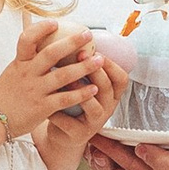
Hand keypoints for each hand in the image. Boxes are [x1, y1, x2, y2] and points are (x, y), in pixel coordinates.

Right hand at [0, 18, 113, 144]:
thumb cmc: (5, 95)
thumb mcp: (12, 71)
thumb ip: (28, 60)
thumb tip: (44, 44)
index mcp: (19, 62)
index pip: (27, 39)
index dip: (41, 29)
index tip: (56, 23)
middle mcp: (27, 74)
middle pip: (51, 54)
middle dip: (72, 42)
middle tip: (88, 34)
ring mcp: (35, 90)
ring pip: (63, 76)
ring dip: (83, 67)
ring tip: (99, 60)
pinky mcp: (42, 108)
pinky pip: (65, 98)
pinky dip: (81, 93)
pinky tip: (93, 89)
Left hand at [33, 33, 130, 169]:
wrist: (62, 133)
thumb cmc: (71, 102)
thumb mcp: (81, 83)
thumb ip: (81, 65)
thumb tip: (73, 34)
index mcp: (110, 94)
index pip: (121, 78)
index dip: (112, 65)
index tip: (97, 51)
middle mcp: (107, 108)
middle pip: (107, 88)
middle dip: (95, 71)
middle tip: (80, 56)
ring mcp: (94, 123)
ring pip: (93, 106)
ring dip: (79, 91)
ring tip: (65, 80)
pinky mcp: (79, 135)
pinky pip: (69, 122)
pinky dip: (57, 112)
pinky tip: (47, 102)